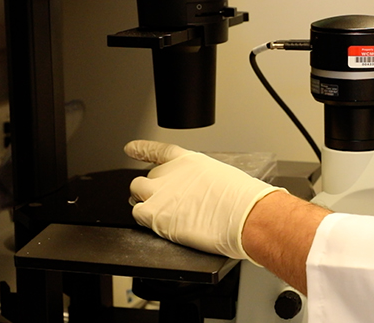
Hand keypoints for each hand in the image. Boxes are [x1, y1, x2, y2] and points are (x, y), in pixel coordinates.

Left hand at [125, 140, 285, 259]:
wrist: (243, 214)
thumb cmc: (241, 199)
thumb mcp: (221, 177)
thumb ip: (200, 182)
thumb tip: (198, 192)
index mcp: (187, 161)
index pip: (157, 151)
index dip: (142, 149)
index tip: (131, 148)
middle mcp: (169, 173)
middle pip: (144, 177)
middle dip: (150, 189)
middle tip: (161, 201)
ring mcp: (159, 193)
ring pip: (135, 192)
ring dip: (143, 201)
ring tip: (157, 212)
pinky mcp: (153, 214)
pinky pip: (137, 214)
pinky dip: (144, 219)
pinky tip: (157, 223)